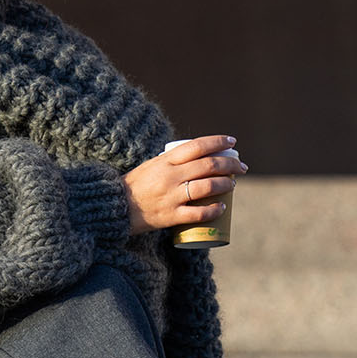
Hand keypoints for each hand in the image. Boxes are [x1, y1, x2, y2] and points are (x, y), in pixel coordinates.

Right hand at [123, 135, 246, 235]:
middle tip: (241, 167)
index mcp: (165, 160)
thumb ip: (172, 160)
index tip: (233, 141)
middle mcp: (169, 176)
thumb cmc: (136, 185)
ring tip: (232, 185)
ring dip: (226, 184)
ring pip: (207, 187)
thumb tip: (200, 156)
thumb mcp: (152, 165)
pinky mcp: (170, 216)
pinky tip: (222, 208)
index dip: (218, 142)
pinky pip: (197, 214)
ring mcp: (170, 196)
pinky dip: (213, 210)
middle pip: (208, 165)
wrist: (115, 207)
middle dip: (230, 164)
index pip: (197, 146)